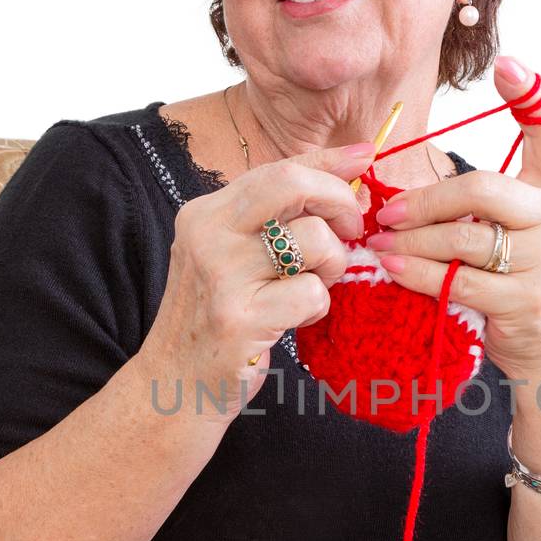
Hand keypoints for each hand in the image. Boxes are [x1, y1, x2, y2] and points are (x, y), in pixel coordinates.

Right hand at [137, 139, 375, 422]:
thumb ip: (274, 220)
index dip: (328, 160)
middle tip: (350, 229)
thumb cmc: (217, 319)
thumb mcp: (233, 257)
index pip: (278, 168)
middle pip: (290, 183)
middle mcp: (207, 234)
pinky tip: (297, 318)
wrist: (175, 385)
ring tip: (313, 286)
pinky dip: (319, 305)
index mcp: (206, 213)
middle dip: (338, 199)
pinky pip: (312, 292)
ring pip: (313, 239)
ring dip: (332, 264)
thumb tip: (343, 175)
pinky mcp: (238, 318)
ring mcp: (220, 275)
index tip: (365, 155)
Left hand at [366, 55, 540, 380]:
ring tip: (378, 241)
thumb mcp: (510, 223)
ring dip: (410, 240)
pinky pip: (456, 280)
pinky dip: (416, 273)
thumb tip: (393, 180)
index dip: (531, 96)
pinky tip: (391, 266)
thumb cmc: (513, 269)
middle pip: (482, 190)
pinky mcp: (523, 301)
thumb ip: (477, 196)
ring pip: (463, 239)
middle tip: (386, 210)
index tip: (506, 64)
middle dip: (425, 200)